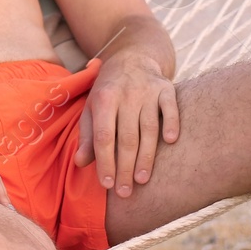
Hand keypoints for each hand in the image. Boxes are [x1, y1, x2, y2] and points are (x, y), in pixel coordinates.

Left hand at [74, 54, 178, 196]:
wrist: (132, 57)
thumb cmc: (108, 90)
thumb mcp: (92, 107)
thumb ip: (87, 135)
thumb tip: (79, 163)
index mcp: (103, 98)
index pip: (104, 136)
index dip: (105, 161)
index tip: (106, 184)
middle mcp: (125, 94)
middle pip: (126, 137)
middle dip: (125, 167)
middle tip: (125, 192)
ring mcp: (147, 91)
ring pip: (148, 129)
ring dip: (146, 157)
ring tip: (142, 180)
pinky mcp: (166, 88)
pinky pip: (170, 108)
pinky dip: (171, 124)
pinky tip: (170, 142)